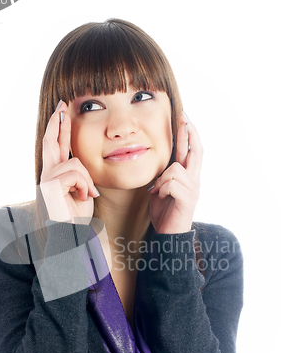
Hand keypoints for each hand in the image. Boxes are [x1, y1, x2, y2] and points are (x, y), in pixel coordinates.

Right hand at [40, 101, 98, 222]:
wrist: (71, 236)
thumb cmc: (77, 217)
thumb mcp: (83, 190)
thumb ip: (80, 175)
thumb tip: (81, 164)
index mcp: (56, 175)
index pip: (57, 146)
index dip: (59, 128)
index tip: (62, 111)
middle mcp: (47, 174)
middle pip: (51, 142)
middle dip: (58, 123)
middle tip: (62, 105)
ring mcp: (46, 180)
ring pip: (74, 163)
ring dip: (86, 180)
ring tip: (87, 195)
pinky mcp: (50, 186)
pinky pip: (74, 174)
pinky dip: (84, 186)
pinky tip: (83, 197)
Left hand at [149, 112, 202, 233]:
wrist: (168, 235)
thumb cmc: (164, 211)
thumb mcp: (161, 188)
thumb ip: (164, 174)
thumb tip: (160, 160)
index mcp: (188, 176)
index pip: (192, 150)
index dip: (189, 134)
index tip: (184, 117)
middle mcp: (194, 181)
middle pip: (195, 151)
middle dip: (188, 133)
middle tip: (184, 117)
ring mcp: (193, 190)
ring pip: (175, 169)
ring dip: (161, 179)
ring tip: (157, 191)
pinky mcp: (188, 200)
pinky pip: (171, 184)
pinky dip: (161, 189)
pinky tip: (160, 197)